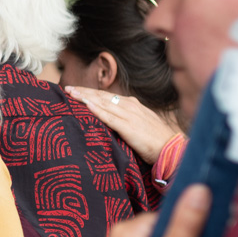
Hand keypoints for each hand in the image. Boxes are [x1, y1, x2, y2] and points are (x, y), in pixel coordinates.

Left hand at [64, 87, 181, 164]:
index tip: (76, 90)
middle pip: (102, 96)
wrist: (170, 148)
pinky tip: (86, 104)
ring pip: (103, 103)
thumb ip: (126, 119)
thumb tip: (111, 119)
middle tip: (67, 88)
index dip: (90, 92)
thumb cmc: (155, 139)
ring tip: (71, 93)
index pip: (106, 96)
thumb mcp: (140, 123)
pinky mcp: (129, 127)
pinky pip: (109, 117)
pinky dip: (97, 110)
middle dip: (83, 91)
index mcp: (132, 105)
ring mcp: (129, 116)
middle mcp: (129, 106)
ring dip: (86, 97)